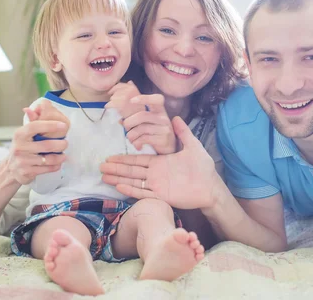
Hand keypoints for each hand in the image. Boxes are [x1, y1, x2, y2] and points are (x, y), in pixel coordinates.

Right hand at [7, 107, 68, 184]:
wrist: (11, 170)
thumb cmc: (22, 148)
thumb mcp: (25, 135)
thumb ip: (32, 122)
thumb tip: (31, 108)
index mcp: (20, 134)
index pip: (34, 126)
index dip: (50, 125)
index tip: (63, 125)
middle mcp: (19, 147)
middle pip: (46, 145)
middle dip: (60, 144)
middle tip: (66, 143)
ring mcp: (23, 161)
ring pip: (48, 159)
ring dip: (60, 157)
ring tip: (63, 155)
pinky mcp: (27, 172)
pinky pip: (46, 169)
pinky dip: (55, 166)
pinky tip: (58, 163)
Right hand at [100, 117, 221, 209]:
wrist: (211, 188)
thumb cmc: (203, 169)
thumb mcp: (193, 147)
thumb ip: (183, 133)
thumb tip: (175, 117)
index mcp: (161, 162)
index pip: (138, 160)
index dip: (125, 158)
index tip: (111, 157)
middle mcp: (156, 174)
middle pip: (132, 171)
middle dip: (117, 168)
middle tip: (100, 166)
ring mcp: (158, 186)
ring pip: (134, 182)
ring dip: (119, 178)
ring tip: (104, 176)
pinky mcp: (162, 196)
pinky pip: (143, 193)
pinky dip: (131, 190)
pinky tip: (119, 186)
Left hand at [106, 81, 144, 118]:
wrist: (140, 121)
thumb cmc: (138, 110)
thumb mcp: (138, 97)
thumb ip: (133, 88)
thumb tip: (129, 81)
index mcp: (133, 88)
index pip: (119, 85)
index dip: (114, 89)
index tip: (111, 93)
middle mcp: (128, 91)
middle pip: (115, 92)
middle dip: (115, 98)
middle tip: (119, 105)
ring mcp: (123, 98)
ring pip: (111, 98)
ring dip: (112, 103)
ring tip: (118, 108)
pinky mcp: (118, 105)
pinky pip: (108, 105)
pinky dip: (109, 109)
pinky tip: (114, 111)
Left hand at [121, 93, 175, 153]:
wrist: (170, 148)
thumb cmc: (155, 133)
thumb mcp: (148, 123)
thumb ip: (136, 119)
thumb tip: (119, 120)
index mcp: (160, 111)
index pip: (157, 99)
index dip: (145, 98)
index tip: (132, 100)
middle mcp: (164, 118)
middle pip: (142, 115)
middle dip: (129, 122)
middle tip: (126, 128)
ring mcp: (165, 129)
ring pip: (141, 128)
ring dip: (131, 135)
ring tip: (130, 139)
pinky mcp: (163, 140)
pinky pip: (144, 139)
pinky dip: (136, 142)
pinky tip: (137, 145)